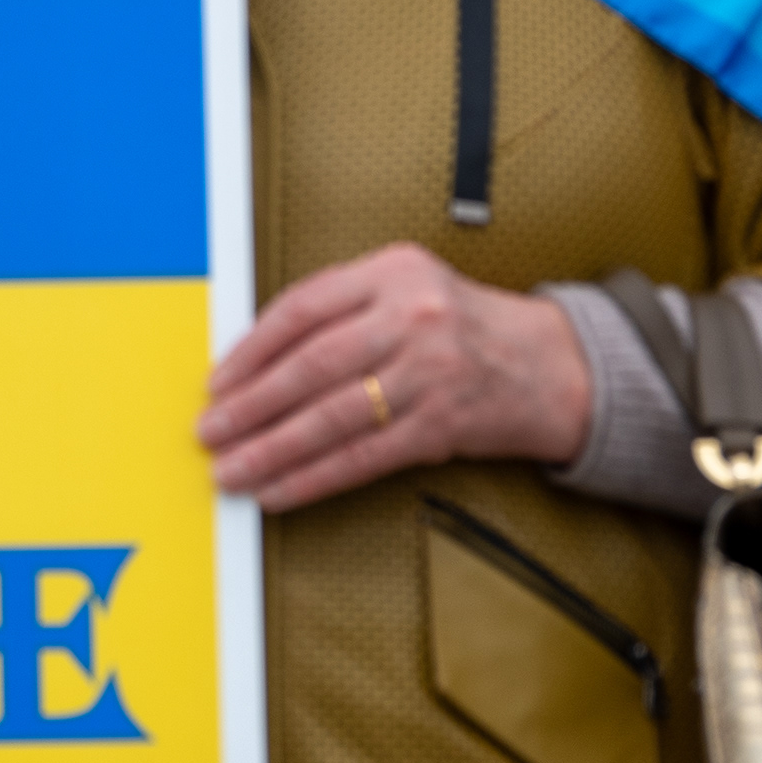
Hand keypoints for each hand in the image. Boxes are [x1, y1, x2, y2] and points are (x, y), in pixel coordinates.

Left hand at [196, 241, 590, 511]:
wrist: (551, 366)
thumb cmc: (461, 325)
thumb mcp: (405, 288)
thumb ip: (340, 308)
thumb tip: (254, 360)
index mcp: (392, 273)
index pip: (302, 308)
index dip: (250, 349)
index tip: (217, 381)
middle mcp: (411, 318)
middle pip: (312, 366)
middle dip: (251, 405)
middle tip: (210, 431)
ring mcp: (429, 373)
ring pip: (332, 418)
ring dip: (272, 450)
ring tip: (232, 469)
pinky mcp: (441, 426)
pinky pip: (363, 458)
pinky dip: (314, 477)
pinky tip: (280, 490)